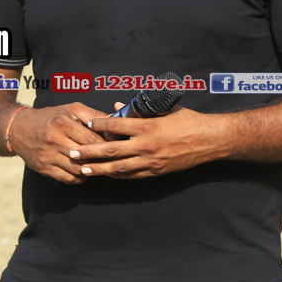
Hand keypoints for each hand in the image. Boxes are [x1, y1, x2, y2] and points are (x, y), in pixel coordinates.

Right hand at [11, 103, 108, 183]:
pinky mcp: (43, 168)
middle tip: (110, 158)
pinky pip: (68, 178)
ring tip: (98, 165)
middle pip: (85, 156)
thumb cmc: (51, 117)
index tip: (114, 147)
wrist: (19, 128)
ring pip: (78, 170)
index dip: (105, 145)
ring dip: (90, 169)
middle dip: (99, 158)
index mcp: (62, 123)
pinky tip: (84, 171)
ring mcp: (47, 156)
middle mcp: (54, 140)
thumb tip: (114, 121)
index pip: (91, 139)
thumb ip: (94, 115)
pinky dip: (79, 177)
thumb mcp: (72, 109)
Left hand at [70, 105, 220, 178]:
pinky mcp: (156, 171)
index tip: (86, 123)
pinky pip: (132, 175)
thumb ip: (141, 109)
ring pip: (118, 167)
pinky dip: (117, 175)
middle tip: (72, 152)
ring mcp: (151, 161)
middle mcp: (146, 145)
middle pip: (110, 149)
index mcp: (148, 126)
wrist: (209, 140)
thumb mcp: (165, 109)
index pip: (116, 125)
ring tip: (82, 169)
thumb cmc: (189, 120)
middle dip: (89, 152)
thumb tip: (119, 105)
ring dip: (98, 168)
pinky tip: (106, 174)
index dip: (99, 124)